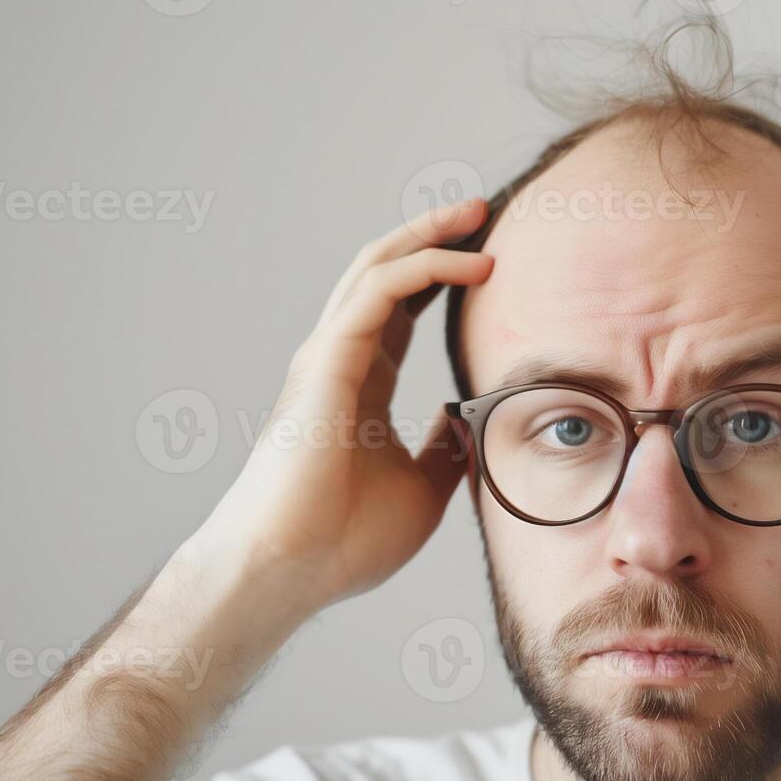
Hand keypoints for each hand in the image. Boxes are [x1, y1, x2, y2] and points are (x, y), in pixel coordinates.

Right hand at [192, 198, 493, 609]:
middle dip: (433, 236)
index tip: (487, 256)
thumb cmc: (344, 541)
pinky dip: (425, 267)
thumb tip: (469, 425)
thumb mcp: (422, 490)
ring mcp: (328, 357)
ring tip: (477, 211)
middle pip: (387, 275)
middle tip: (483, 210)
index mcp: (360, 387)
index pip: (401, 312)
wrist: (292, 570)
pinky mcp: (327, 361)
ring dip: (429, 234)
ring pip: (377, 269)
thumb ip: (443, 452)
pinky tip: (471, 264)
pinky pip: (378, 292)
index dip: (440, 277)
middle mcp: (340, 361)